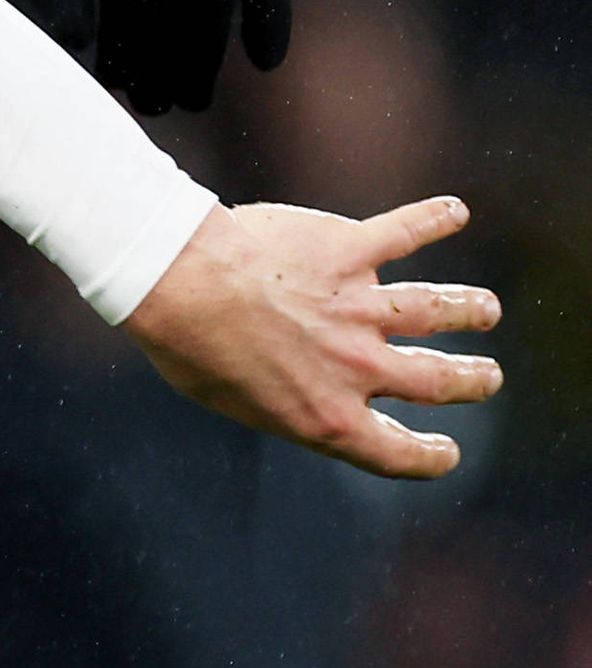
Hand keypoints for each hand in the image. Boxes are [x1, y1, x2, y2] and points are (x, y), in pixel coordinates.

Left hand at [122, 196, 502, 477]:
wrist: (179, 282)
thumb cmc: (187, 344)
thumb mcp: (230, 399)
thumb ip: (277, 400)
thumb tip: (288, 392)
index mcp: (328, 415)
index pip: (397, 453)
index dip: (429, 456)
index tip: (447, 451)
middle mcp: (357, 366)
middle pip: (439, 381)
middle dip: (472, 381)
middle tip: (488, 376)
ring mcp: (358, 306)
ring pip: (439, 310)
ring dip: (470, 309)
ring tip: (486, 309)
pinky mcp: (348, 249)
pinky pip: (404, 231)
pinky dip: (434, 219)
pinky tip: (452, 211)